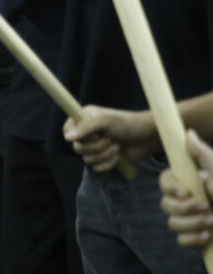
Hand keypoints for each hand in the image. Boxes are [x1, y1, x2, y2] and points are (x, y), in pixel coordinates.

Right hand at [61, 105, 158, 173]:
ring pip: (87, 160)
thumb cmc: (127, 124)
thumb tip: (67, 138)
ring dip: (104, 156)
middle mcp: (86, 133)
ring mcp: (95, 147)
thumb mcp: (106, 122)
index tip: (91, 135)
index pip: (67, 130)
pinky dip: (107, 165)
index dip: (76, 137)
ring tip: (117, 147)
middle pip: (77, 148)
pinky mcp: (103, 159)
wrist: (147, 138)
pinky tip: (118, 157)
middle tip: (110, 140)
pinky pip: (96, 168)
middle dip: (96, 147)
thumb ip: (86, 128)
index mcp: (83, 119)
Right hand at [159, 130, 212, 246]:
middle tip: (205, 207)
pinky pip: (182, 240)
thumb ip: (203, 154)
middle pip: (166, 204)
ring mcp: (193, 220)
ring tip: (211, 222)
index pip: (165, 182)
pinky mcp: (198, 237)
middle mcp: (189, 201)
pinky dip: (191, 239)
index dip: (169, 187)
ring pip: (172, 223)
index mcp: (192, 184)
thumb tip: (188, 133)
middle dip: (183, 208)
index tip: (184, 191)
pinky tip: (206, 236)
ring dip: (189, 224)